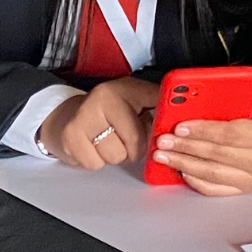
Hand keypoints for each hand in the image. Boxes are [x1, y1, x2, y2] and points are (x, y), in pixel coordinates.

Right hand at [39, 77, 159, 168]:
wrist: (67, 116)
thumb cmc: (108, 114)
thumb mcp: (134, 102)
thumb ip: (157, 109)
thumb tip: (184, 119)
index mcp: (127, 88)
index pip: (156, 105)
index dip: (162, 126)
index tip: (167, 134)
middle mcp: (104, 97)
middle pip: (136, 141)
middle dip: (134, 148)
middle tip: (125, 140)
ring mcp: (85, 115)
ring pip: (116, 156)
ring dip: (114, 155)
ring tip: (107, 141)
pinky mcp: (71, 135)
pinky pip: (95, 163)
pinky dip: (95, 161)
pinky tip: (92, 146)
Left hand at [150, 79, 251, 196]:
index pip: (232, 134)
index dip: (205, 131)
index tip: (181, 126)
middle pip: (218, 156)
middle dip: (187, 148)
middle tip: (163, 140)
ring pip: (213, 174)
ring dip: (184, 164)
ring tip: (163, 155)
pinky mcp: (245, 188)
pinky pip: (216, 189)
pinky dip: (195, 181)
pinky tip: (180, 169)